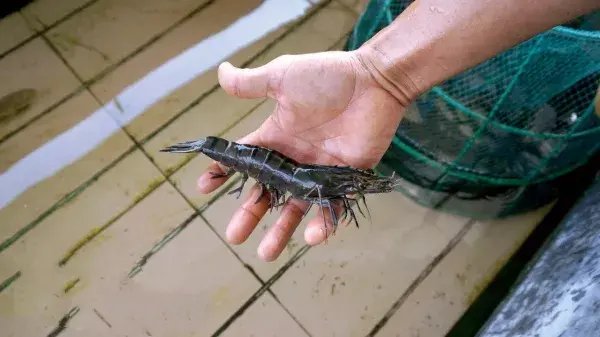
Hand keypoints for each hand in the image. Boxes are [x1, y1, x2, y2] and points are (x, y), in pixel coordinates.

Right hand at [197, 50, 410, 260]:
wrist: (374, 80)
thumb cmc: (328, 77)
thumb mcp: (282, 77)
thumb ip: (250, 83)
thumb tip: (219, 72)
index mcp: (276, 137)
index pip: (244, 161)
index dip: (223, 173)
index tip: (204, 187)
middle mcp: (294, 159)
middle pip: (267, 193)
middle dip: (249, 214)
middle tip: (234, 236)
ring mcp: (319, 171)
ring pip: (296, 208)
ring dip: (281, 231)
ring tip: (266, 254)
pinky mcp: (346, 179)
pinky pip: (332, 206)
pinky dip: (323, 223)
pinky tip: (312, 237)